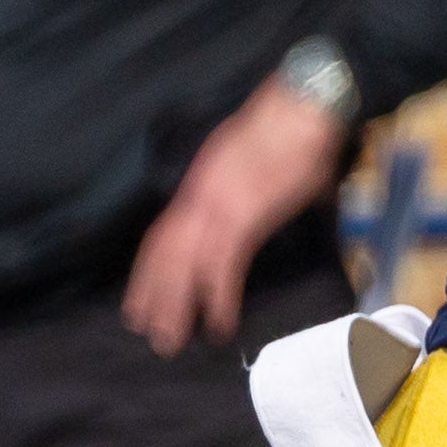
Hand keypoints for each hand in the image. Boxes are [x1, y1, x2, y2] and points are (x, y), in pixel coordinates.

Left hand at [121, 78, 353, 357]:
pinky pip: (222, 267)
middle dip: (150, 292)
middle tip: (141, 327)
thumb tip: (269, 200)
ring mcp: (219, 206)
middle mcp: (200, 195)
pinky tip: (219, 322)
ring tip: (168, 338)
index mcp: (202, 182)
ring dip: (174, 304)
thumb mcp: (260, 161)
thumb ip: (255, 186)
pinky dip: (218, 298)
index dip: (149, 266)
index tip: (139, 293)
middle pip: (163, 252)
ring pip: (183, 265)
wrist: (307, 108)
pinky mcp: (244, 218)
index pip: (164, 232)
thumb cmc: (295, 129)